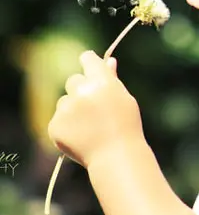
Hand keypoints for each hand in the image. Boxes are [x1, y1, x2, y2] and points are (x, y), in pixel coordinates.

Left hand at [48, 51, 144, 168]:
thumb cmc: (126, 125)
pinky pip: (59, 118)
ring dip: (73, 108)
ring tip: (89, 125)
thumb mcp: (124, 98)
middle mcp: (82, 91)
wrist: (115, 155)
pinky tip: (82, 135)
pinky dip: (67, 125)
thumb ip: (112, 79)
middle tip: (94, 106)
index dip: (88, 61)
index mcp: (102, 81)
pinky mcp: (55, 125)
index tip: (88, 65)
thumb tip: (109, 60)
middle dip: (81, 89)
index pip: (87, 59)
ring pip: (64, 100)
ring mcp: (67, 108)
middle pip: (73, 80)